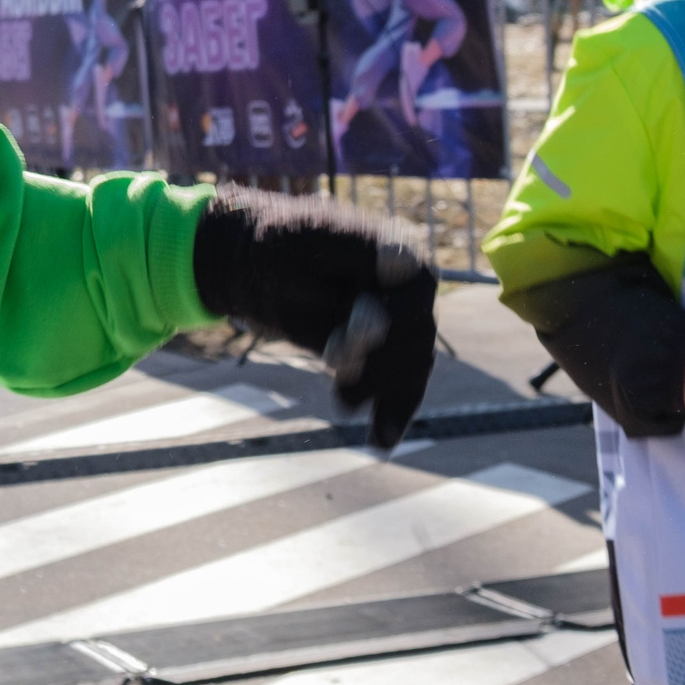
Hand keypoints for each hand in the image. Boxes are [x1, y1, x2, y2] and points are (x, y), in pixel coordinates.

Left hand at [193, 189, 440, 446]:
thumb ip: (331, 299)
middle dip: (380, 363)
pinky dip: (392, 410)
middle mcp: (410, 279)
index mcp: (391, 243)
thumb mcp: (290, 267)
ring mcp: (408, 312)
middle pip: (416, 330)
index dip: (395, 317)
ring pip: (414, 361)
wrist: (268, 254)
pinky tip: (380, 441)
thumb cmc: (276, 252)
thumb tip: (374, 326)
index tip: (358, 338)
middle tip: (336, 375)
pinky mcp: (396, 343)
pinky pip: (404, 380)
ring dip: (386, 394)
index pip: (414, 285)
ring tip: (346, 408)